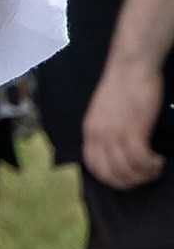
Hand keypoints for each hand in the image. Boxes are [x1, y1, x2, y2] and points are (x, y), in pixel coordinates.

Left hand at [82, 56, 165, 189]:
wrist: (131, 66)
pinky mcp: (133, 129)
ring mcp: (114, 133)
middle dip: (131, 182)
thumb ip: (106, 132)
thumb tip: (115, 151)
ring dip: (145, 174)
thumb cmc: (122, 87)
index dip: (112, 179)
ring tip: (155, 165)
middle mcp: (98, 135)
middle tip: (147, 174)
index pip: (93, 167)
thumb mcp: (104, 113)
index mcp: (89, 130)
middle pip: (110, 175)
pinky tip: (159, 158)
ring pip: (127, 170)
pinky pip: (140, 159)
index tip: (130, 176)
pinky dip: (151, 164)